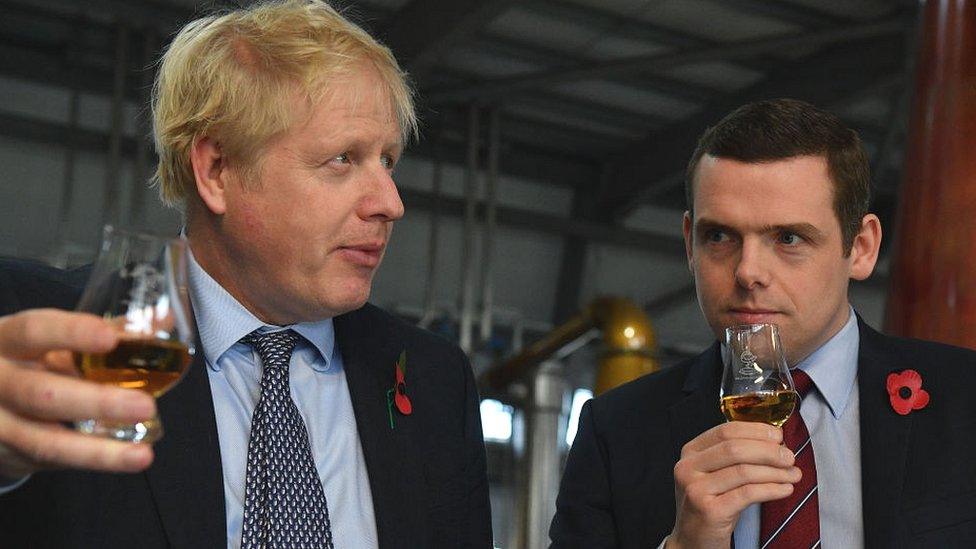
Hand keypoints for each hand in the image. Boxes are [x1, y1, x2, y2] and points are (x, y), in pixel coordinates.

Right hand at [0, 309, 155, 477]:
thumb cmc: (27, 362)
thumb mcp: (49, 342)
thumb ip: (103, 331)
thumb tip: (162, 323)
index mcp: (5, 341)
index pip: (33, 331)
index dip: (71, 333)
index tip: (110, 338)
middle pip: (41, 394)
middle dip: (96, 403)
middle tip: (144, 406)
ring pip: (44, 441)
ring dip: (97, 450)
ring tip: (141, 454)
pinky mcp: (9, 455)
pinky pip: (52, 460)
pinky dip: (91, 459)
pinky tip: (125, 458)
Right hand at [666, 422, 799, 548]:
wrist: (694, 540)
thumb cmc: (712, 504)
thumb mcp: (716, 474)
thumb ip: (735, 456)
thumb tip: (775, 441)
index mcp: (690, 452)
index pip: (726, 431)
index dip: (755, 430)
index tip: (778, 435)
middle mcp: (688, 468)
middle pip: (735, 449)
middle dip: (768, 451)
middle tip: (790, 457)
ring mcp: (696, 489)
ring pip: (743, 471)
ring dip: (775, 472)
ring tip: (793, 474)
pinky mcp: (709, 511)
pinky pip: (748, 494)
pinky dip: (771, 489)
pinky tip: (785, 489)